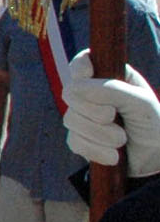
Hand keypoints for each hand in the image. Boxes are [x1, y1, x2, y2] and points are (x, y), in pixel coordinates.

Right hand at [63, 53, 159, 176]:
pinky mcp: (79, 139)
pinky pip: (74, 141)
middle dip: (92, 109)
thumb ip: (111, 90)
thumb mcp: (140, 102)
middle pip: (70, 93)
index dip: (80, 67)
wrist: (155, 158)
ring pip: (71, 119)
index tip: (87, 75)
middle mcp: (92, 94)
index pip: (83, 62)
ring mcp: (83, 116)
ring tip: (122, 140)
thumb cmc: (152, 124)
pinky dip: (96, 150)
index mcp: (110, 76)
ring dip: (99, 133)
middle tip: (113, 116)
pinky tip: (113, 155)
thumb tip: (77, 88)